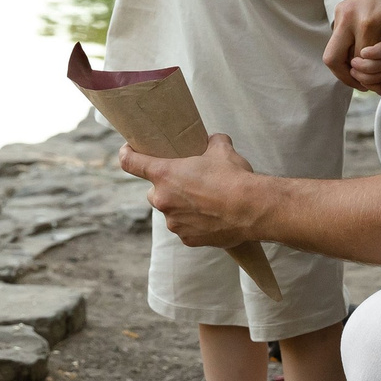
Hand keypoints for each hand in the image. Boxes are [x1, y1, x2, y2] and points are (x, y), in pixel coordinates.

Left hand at [118, 133, 259, 247]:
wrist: (253, 209)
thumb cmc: (234, 177)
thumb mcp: (221, 149)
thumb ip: (210, 142)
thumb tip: (211, 141)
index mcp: (164, 174)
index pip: (130, 162)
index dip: (127, 154)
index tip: (128, 151)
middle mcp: (163, 199)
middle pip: (154, 191)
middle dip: (167, 187)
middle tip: (188, 183)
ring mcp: (174, 222)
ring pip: (171, 212)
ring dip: (181, 206)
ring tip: (206, 202)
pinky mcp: (187, 239)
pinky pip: (185, 229)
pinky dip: (194, 224)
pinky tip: (212, 217)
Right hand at [324, 0, 380, 100]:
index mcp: (368, 24)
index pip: (360, 67)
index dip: (374, 77)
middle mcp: (349, 15)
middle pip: (333, 60)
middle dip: (352, 76)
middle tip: (375, 77)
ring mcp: (343, 9)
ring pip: (335, 49)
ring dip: (351, 61)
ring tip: (376, 60)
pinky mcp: (343, 6)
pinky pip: (339, 36)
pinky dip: (351, 48)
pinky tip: (372, 46)